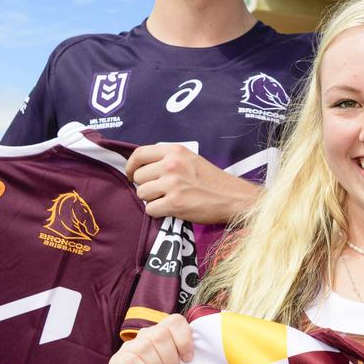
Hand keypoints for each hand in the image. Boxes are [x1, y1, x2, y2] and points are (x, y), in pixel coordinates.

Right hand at [108, 313, 192, 363]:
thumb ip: (184, 356)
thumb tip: (197, 358)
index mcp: (162, 331)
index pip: (175, 321)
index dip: (184, 340)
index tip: (187, 359)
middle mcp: (145, 334)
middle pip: (160, 335)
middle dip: (169, 358)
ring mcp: (129, 346)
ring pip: (145, 348)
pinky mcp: (117, 359)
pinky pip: (132, 361)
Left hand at [127, 144, 260, 223]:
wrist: (233, 197)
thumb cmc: (212, 180)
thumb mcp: (190, 159)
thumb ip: (168, 159)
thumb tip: (142, 168)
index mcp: (175, 151)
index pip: (139, 154)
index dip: (131, 166)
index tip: (131, 174)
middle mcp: (171, 165)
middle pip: (138, 177)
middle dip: (145, 186)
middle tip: (160, 191)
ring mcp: (172, 184)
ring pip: (142, 194)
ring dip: (151, 200)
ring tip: (168, 199)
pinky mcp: (174, 203)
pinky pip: (150, 209)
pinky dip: (158, 212)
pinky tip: (171, 209)